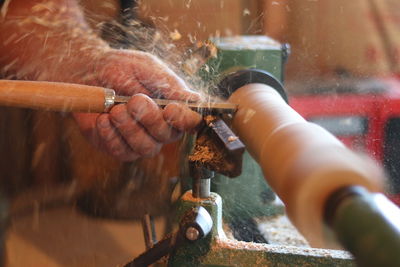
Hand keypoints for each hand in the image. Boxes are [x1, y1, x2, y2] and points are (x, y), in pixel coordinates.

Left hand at [74, 49, 201, 160]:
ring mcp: (140, 140)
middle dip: (150, 119)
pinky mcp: (118, 147)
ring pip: (146, 147)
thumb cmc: (121, 68)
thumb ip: (169, 84)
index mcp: (174, 107)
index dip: (184, 120)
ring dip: (130, 128)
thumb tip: (195, 99)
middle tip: (134, 100)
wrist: (86, 71)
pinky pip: (121, 151)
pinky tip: (103, 118)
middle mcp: (161, 127)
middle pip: (167, 135)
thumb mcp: (147, 67)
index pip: (190, 122)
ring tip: (116, 109)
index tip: (170, 109)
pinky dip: (111, 135)